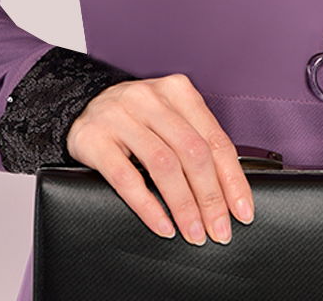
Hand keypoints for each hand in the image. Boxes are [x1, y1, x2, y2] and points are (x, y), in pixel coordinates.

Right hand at [66, 73, 254, 245]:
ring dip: (183, 205)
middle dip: (210, 197)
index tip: (242, 211)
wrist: (81, 107)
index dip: (232, 179)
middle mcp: (151, 99)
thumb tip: (228, 191)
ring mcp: (121, 117)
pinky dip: (148, 206)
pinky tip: (162, 225)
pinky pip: (125, 177)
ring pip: (163, 164)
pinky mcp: (95, 139)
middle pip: (192, 152)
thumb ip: (195, 140)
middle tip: (218, 230)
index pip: (215, 139)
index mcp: (178, 91)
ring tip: (193, 232)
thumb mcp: (168, 118)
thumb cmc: (136, 119)